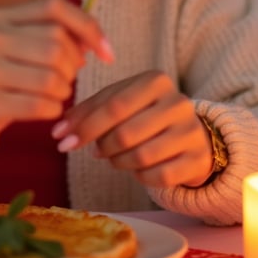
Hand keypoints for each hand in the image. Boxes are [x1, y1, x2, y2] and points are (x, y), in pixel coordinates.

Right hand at [0, 0, 113, 160]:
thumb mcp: (18, 51)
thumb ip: (52, 37)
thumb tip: (95, 40)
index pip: (54, 6)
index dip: (87, 26)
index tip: (108, 53)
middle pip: (55, 43)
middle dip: (73, 67)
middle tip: (67, 81)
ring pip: (51, 76)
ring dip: (64, 91)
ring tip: (55, 96)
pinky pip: (40, 104)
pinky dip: (53, 109)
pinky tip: (45, 111)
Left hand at [51, 70, 214, 187]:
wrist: (191, 135)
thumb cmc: (145, 115)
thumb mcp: (119, 102)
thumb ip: (88, 111)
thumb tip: (59, 131)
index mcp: (156, 80)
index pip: (114, 105)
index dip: (84, 126)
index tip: (61, 140)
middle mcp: (178, 102)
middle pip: (125, 134)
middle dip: (103, 147)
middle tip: (97, 151)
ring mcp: (191, 131)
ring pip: (140, 157)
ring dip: (119, 163)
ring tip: (116, 158)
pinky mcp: (198, 159)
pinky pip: (158, 177)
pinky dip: (140, 177)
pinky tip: (138, 168)